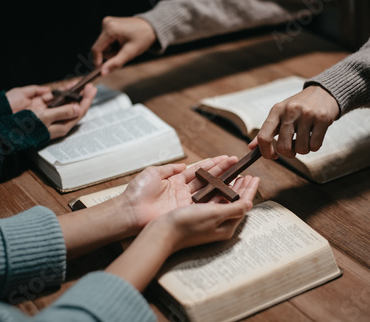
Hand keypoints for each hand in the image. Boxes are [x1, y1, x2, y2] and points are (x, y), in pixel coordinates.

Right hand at [9, 83, 95, 139]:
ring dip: (72, 92)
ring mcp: (49, 112)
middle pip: (74, 106)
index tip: (92, 90)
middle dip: (82, 96)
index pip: (79, 113)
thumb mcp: (46, 118)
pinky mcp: (40, 106)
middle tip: (89, 86)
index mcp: (61, 126)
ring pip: (64, 101)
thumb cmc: (25, 127)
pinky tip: (66, 87)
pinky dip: (60, 91)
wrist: (5, 125)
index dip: (86, 101)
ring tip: (80, 84)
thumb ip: (62, 112)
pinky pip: (53, 97)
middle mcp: (56, 119)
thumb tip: (78, 108)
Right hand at [91, 16, 155, 74]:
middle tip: (124, 53)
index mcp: (110, 29)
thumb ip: (115, 63)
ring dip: (113, 50)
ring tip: (125, 46)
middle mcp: (106, 23)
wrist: (151, 27)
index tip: (101, 72)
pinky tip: (123, 42)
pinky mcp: (109, 24)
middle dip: (111, 54)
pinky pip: (107, 41)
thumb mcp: (130, 53)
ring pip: (104, 46)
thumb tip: (102, 73)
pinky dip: (114, 45)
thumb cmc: (142, 39)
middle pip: (100, 48)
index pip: (96, 49)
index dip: (97, 62)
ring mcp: (107, 22)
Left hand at [117, 156, 241, 231]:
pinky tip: (228, 192)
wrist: (130, 211)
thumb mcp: (153, 173)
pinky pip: (204, 204)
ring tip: (239, 176)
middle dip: (223, 171)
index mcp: (176, 181)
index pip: (199, 170)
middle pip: (208, 179)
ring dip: (224, 183)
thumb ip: (169, 169)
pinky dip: (217, 198)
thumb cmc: (138, 192)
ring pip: (209, 191)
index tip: (227, 158)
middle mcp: (184, 191)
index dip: (213, 164)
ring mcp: (186, 202)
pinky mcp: (186, 212)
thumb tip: (182, 166)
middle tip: (238, 164)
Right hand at [156, 175, 258, 251]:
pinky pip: (212, 200)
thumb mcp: (214, 214)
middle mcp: (219, 224)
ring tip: (236, 177)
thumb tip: (250, 203)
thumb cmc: (188, 224)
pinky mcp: (198, 216)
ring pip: (224, 200)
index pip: (243, 204)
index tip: (255, 177)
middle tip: (248, 175)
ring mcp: (208, 220)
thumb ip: (234, 208)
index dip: (250, 190)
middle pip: (235, 202)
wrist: (164, 233)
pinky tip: (218, 184)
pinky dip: (218, 190)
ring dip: (231, 187)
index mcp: (226, 226)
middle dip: (242, 188)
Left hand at [249, 85, 339, 157]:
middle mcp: (290, 111)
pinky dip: (314, 147)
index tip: (273, 156)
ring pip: (301, 149)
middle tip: (293, 148)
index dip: (266, 152)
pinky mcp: (322, 119)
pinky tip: (313, 136)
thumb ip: (266, 131)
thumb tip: (251, 147)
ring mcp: (307, 114)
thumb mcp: (279, 114)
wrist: (323, 93)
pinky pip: (315, 146)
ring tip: (304, 139)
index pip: (264, 137)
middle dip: (288, 153)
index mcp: (276, 110)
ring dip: (303, 150)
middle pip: (283, 147)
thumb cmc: (297, 107)